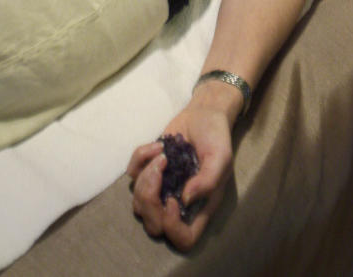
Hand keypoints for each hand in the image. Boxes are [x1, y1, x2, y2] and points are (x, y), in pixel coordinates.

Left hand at [128, 101, 234, 251]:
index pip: (184, 239)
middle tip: (161, 168)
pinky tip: (157, 145)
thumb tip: (184, 199)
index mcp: (199, 207)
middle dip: (150, 199)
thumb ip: (207, 181)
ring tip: (162, 154)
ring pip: (139, 203)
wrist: (204, 113)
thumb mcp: (221, 157)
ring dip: (146, 176)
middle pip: (153, 225)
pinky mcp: (148, 170)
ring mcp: (161, 189)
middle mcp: (178, 203)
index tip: (172, 199)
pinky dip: (140, 158)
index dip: (172, 227)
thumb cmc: (216, 138)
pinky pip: (132, 175)